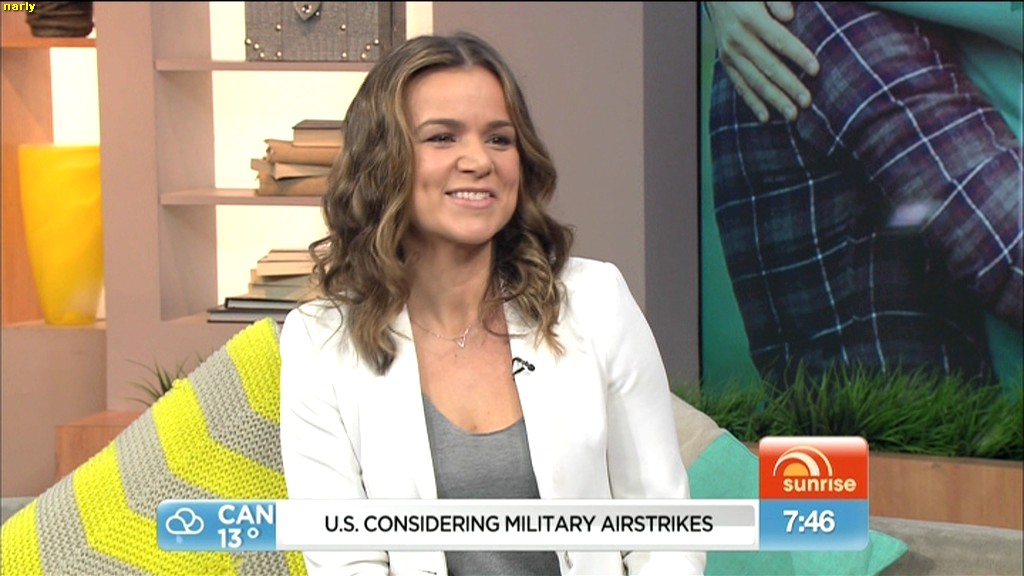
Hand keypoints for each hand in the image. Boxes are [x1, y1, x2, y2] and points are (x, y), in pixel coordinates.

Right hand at [705, 2, 819, 121]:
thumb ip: (777, 0)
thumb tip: (789, 16)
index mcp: (751, 19)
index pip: (779, 40)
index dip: (798, 55)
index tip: (816, 70)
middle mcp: (738, 39)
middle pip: (768, 67)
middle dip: (789, 86)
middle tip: (807, 102)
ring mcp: (731, 54)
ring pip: (755, 81)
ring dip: (774, 100)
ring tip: (792, 115)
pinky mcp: (727, 63)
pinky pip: (740, 86)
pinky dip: (753, 102)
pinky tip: (766, 117)